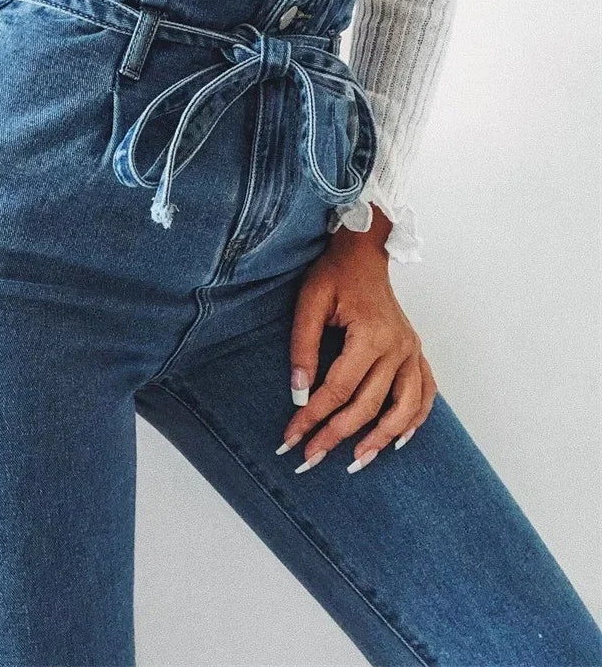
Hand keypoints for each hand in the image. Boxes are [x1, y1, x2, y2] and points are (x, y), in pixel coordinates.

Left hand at [278, 207, 436, 473]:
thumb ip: (304, 347)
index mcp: (371, 334)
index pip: (338, 389)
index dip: (313, 416)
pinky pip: (425, 394)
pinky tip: (399, 440)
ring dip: (381, 439)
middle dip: (337, 436)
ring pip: (404, 408)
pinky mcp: (416, 352)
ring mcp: (412, 351)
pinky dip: (414, 420)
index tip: (291, 437)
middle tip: (311, 458)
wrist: (364, 253)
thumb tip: (299, 392)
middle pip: (369, 406)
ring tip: (357, 462)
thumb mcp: (309, 303)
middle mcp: (398, 347)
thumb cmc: (334, 274)